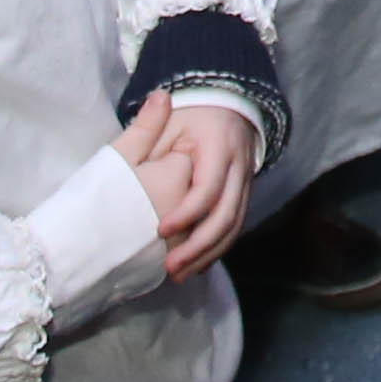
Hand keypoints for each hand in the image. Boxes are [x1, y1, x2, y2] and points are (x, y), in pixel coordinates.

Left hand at [122, 90, 257, 279]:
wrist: (225, 106)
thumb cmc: (190, 115)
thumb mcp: (169, 119)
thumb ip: (150, 132)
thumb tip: (135, 139)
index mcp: (219, 145)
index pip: (208, 188)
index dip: (187, 213)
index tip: (160, 230)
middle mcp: (239, 166)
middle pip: (227, 215)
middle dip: (199, 246)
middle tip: (171, 267)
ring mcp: (245, 182)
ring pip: (235, 226)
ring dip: (209, 254)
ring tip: (181, 274)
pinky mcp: (243, 194)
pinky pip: (235, 226)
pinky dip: (217, 248)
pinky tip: (197, 265)